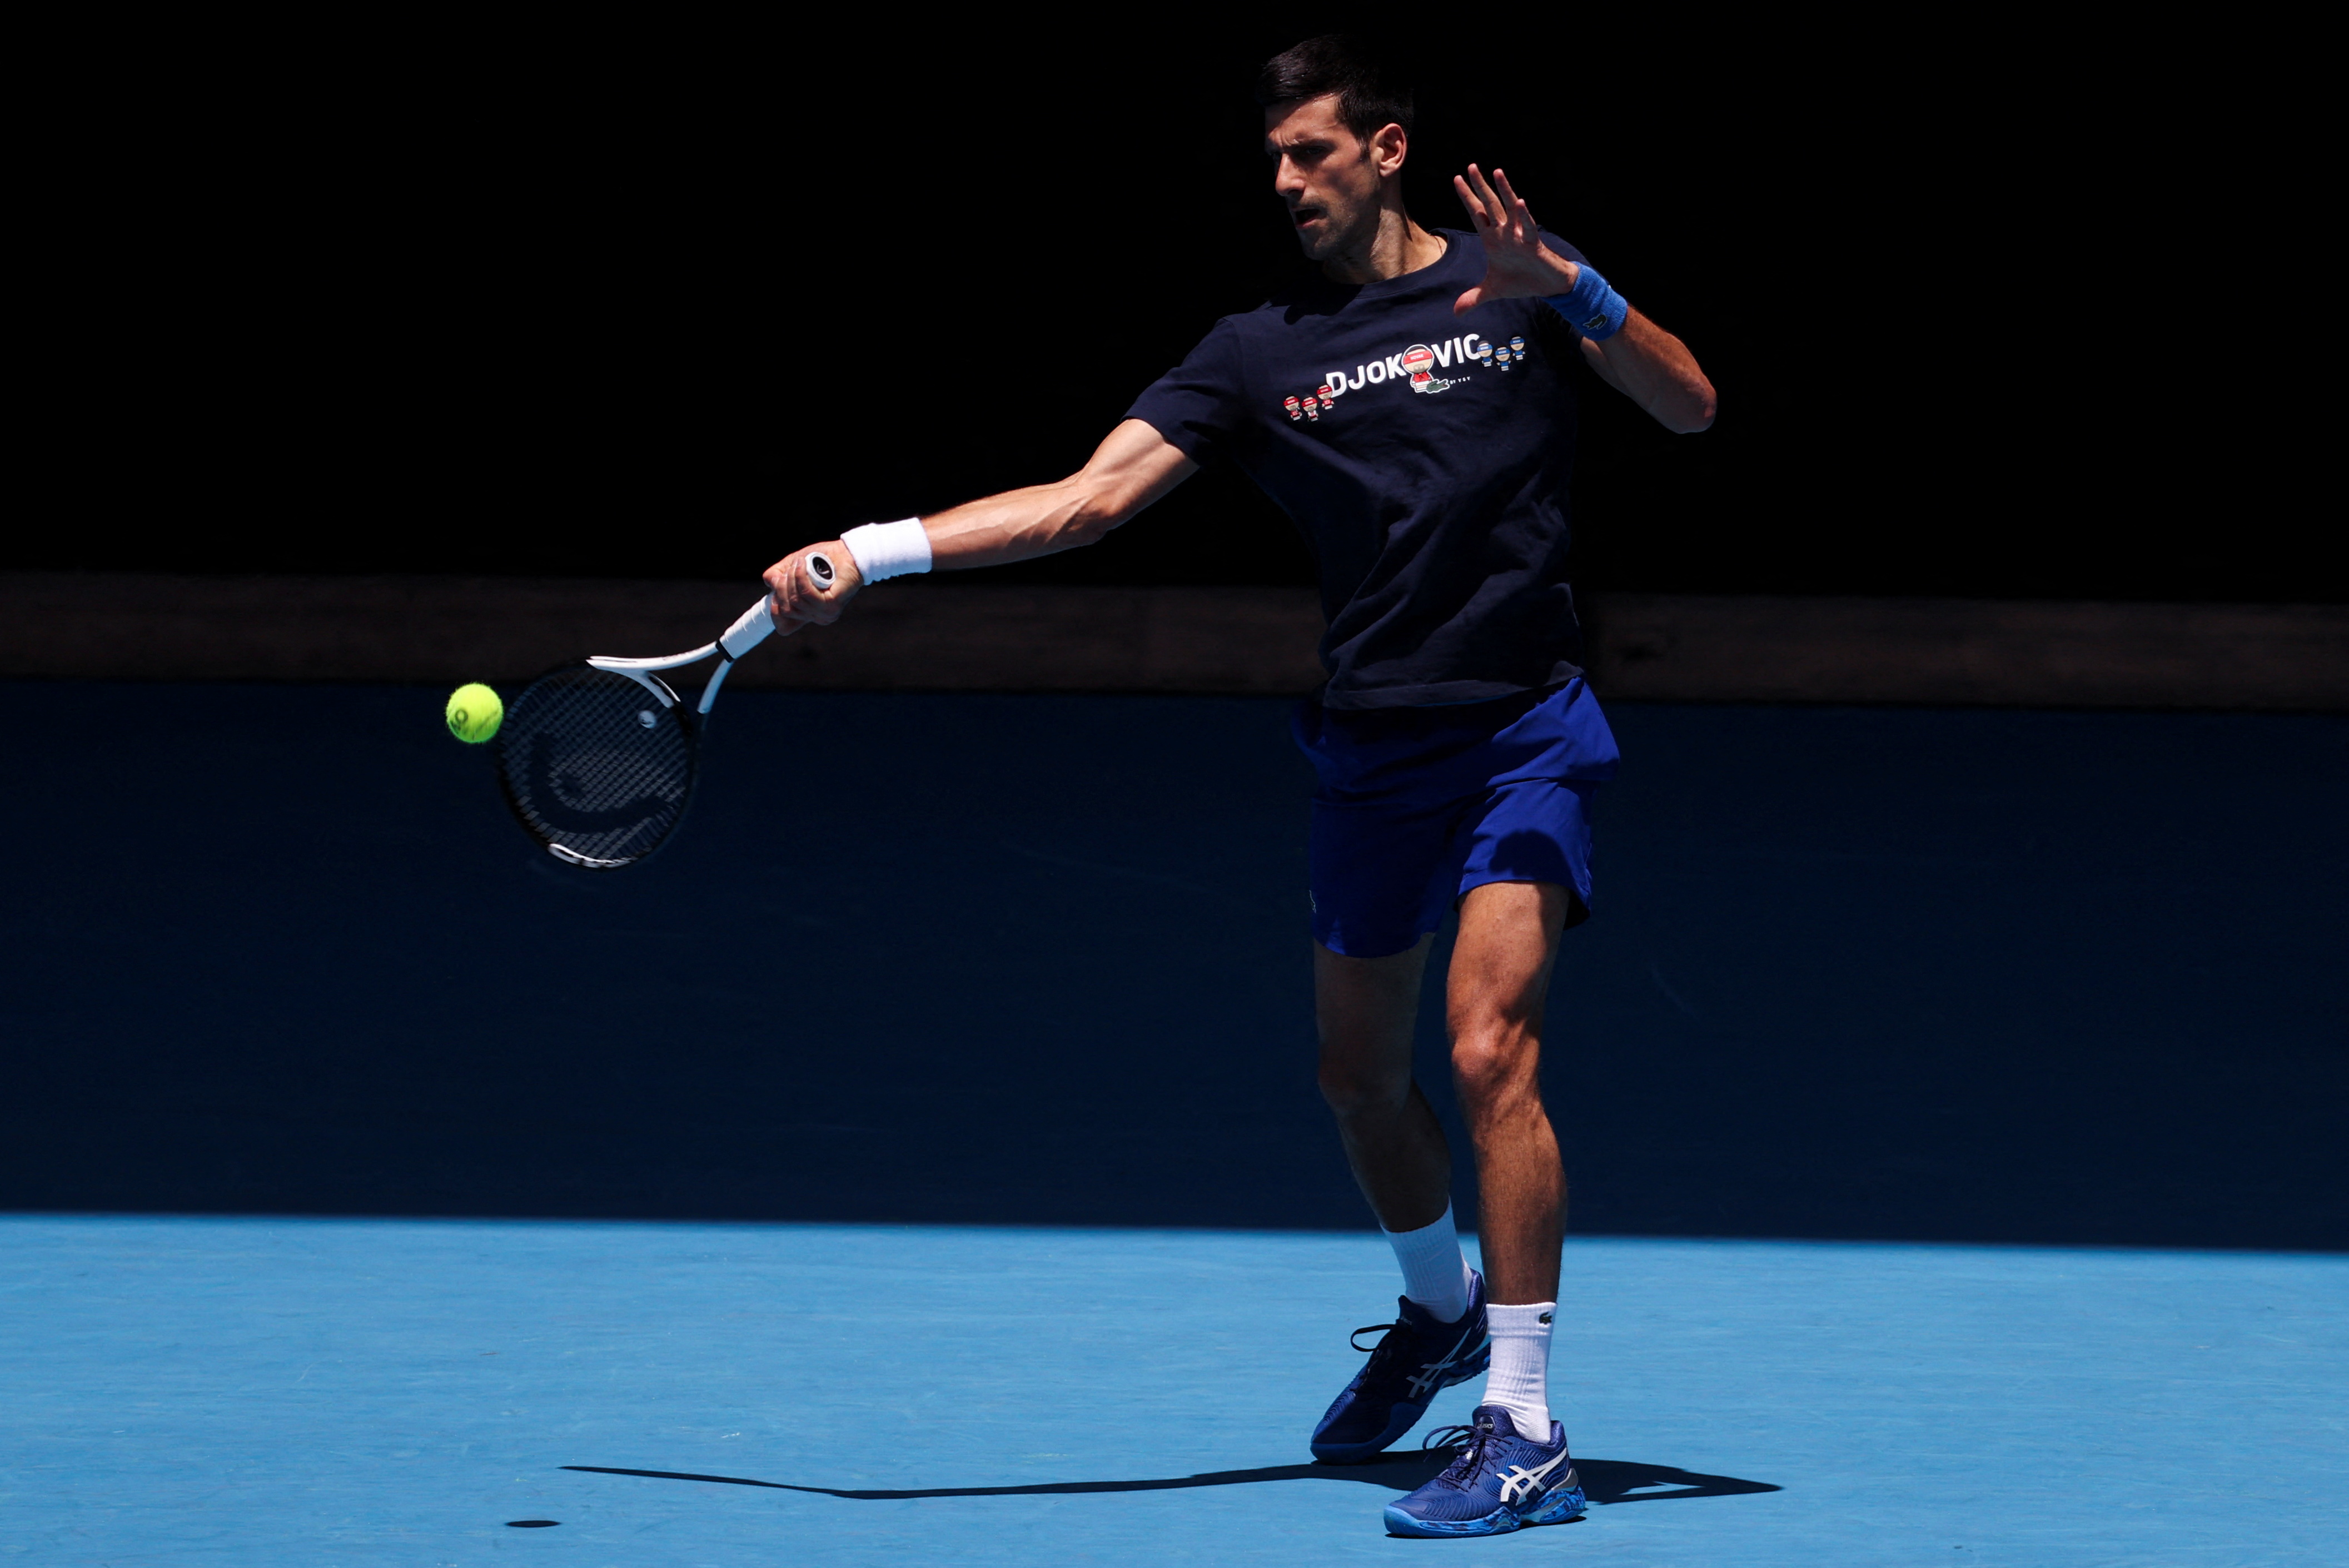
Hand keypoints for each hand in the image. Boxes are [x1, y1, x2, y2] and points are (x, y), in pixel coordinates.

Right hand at [762, 543, 862, 635]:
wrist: (846, 552)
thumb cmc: (821, 560)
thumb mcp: (791, 567)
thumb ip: (776, 577)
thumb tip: (771, 583)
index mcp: (807, 613)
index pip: (784, 628)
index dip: (774, 611)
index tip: (777, 588)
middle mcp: (816, 617)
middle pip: (785, 610)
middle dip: (782, 586)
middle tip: (791, 569)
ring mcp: (825, 613)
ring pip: (794, 600)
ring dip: (792, 577)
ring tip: (800, 563)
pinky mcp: (832, 605)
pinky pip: (806, 593)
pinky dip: (801, 576)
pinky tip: (803, 564)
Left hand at [1451, 164, 1578, 314]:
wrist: (1546, 286)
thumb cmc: (1521, 281)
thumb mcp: (1492, 291)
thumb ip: (1473, 298)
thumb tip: (1456, 312)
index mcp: (1492, 239)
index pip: (1477, 214)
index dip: (1467, 198)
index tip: (1456, 179)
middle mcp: (1505, 232)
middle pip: (1490, 205)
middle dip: (1480, 187)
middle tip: (1471, 167)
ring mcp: (1519, 235)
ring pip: (1510, 209)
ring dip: (1504, 191)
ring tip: (1497, 172)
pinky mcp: (1534, 243)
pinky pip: (1529, 227)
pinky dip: (1524, 216)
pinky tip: (1521, 202)